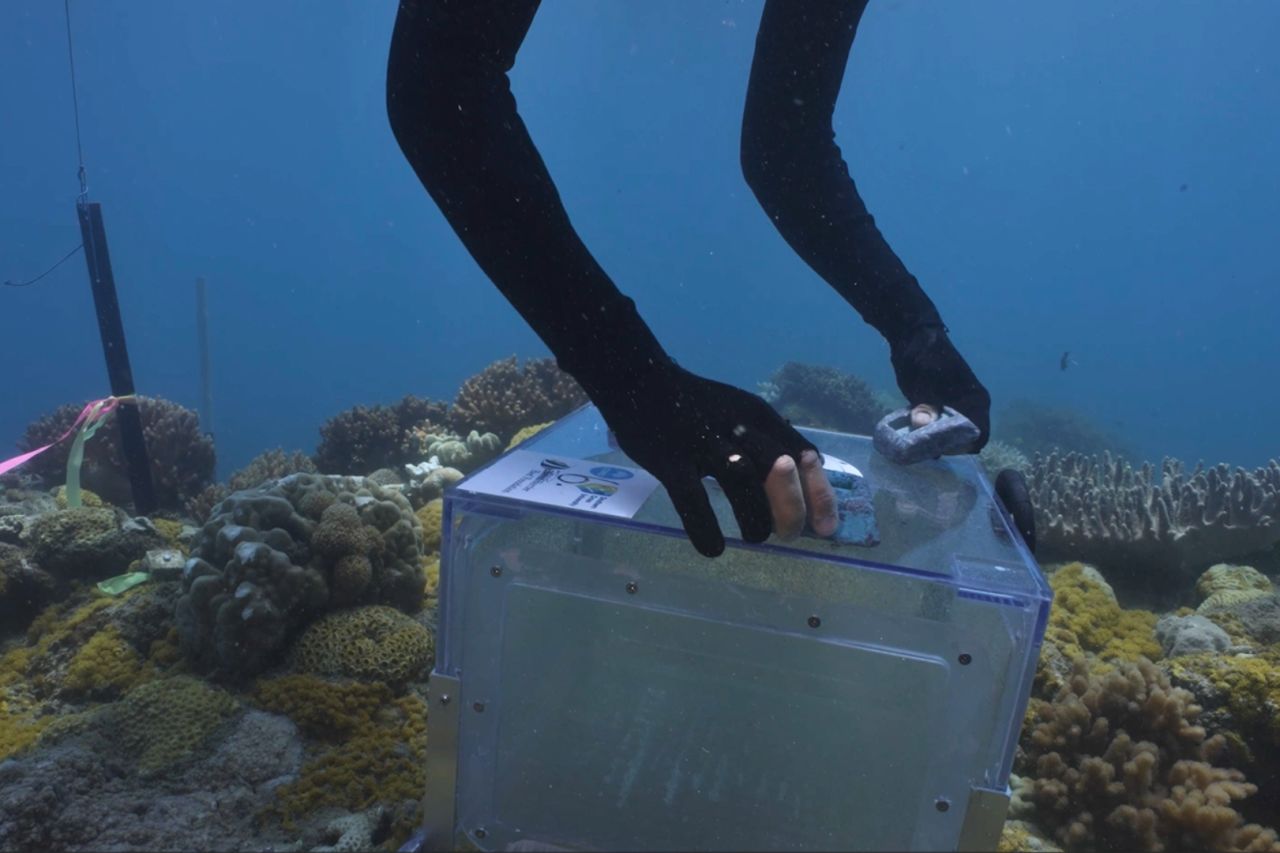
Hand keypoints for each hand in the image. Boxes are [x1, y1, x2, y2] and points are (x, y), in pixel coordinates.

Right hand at [594, 363, 837, 556]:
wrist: (639, 379)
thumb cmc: (697, 405)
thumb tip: (805, 485)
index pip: (804, 454)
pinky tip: (714, 547)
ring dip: (756, 520)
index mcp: (759, 416)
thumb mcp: (741, 412)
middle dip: (792, 509)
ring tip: (755, 536)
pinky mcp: (669, 460)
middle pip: (779, 470)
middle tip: (789, 535)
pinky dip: (706, 530)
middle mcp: (737, 427)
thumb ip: (770, 443)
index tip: (825, 526)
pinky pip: (693, 501)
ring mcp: (701, 442)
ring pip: (742, 484)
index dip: (820, 493)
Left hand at [890, 323, 990, 451]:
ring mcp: (956, 407)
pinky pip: (938, 427)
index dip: (961, 447)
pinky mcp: (941, 407)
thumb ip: (925, 405)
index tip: (938, 446)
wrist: (913, 338)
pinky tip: (911, 434)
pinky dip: (927, 433)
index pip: (979, 436)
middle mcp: (971, 407)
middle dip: (944, 446)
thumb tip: (922, 423)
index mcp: (976, 401)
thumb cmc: (924, 358)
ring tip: (913, 442)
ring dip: (933, 440)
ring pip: (949, 435)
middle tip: (920, 447)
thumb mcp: (923, 383)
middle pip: (963, 439)